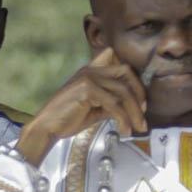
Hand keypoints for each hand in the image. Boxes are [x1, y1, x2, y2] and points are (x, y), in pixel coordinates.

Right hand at [15, 49, 146, 164]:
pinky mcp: (86, 89)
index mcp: (90, 71)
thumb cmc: (67, 118)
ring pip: (123, 90)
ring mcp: (88, 77)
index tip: (140, 99)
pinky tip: (124, 129)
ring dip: (135, 111)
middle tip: (144, 112)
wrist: (47, 127)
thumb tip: (132, 108)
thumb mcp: (94, 108)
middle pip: (126, 71)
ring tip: (138, 127)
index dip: (133, 77)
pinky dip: (123, 119)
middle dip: (139, 91)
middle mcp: (89, 70)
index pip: (118, 61)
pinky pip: (114, 104)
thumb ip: (111, 103)